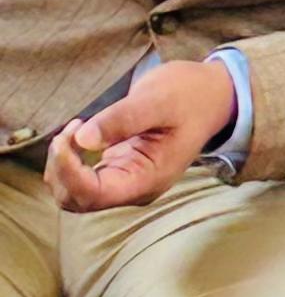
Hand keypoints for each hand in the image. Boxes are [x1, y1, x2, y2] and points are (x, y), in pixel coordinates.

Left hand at [46, 61, 239, 211]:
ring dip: (62, 163)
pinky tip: (80, 133)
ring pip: (72, 193)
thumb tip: (82, 139)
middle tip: (73, 126)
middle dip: (61, 167)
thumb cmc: (189, 97)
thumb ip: (122, 119)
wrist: (210, 98)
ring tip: (77, 127)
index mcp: (148, 179)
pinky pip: (79, 180)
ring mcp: (125, 182)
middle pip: (76, 199)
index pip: (93, 194)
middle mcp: (135, 188)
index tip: (68, 135)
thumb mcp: (157, 100)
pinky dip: (68, 160)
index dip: (69, 171)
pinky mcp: (117, 171)